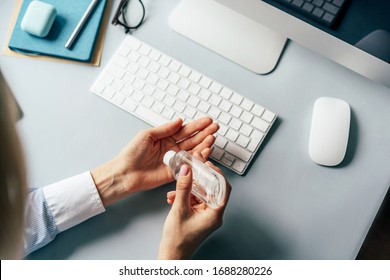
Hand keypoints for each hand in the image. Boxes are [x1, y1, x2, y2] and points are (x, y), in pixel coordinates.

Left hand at [91, 117, 218, 205]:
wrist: (126, 173)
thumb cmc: (132, 154)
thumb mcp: (147, 135)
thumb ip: (165, 129)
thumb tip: (179, 120)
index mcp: (165, 138)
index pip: (185, 130)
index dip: (197, 125)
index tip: (208, 121)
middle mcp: (172, 148)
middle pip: (192, 139)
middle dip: (205, 133)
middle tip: (215, 128)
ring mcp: (175, 160)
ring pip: (193, 150)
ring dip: (204, 144)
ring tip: (213, 138)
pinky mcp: (175, 172)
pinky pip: (189, 164)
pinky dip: (199, 159)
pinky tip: (206, 151)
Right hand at [158, 154, 230, 258]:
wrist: (171, 256)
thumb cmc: (178, 240)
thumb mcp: (179, 210)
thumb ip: (184, 189)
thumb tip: (188, 171)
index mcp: (215, 214)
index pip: (224, 189)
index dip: (217, 174)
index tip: (208, 165)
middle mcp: (213, 214)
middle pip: (212, 190)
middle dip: (200, 180)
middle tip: (193, 169)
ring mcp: (206, 216)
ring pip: (201, 195)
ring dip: (188, 190)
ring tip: (176, 190)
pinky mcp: (198, 217)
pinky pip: (194, 201)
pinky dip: (185, 197)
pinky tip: (173, 198)